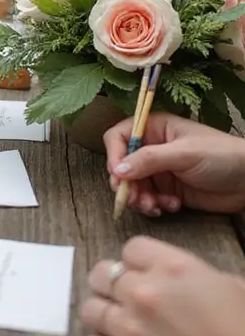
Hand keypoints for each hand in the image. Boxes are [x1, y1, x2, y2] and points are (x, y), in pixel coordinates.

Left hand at [82, 237, 244, 335]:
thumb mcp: (230, 286)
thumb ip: (197, 276)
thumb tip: (187, 281)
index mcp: (172, 268)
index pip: (131, 249)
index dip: (135, 262)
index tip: (141, 274)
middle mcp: (144, 291)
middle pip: (102, 274)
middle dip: (109, 284)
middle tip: (121, 298)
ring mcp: (130, 327)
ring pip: (91, 309)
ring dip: (101, 314)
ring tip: (114, 325)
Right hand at [105, 112, 244, 216]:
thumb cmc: (221, 155)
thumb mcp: (184, 154)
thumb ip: (149, 160)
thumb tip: (118, 170)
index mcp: (155, 128)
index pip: (119, 136)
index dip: (114, 155)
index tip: (118, 175)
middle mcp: (152, 148)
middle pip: (122, 165)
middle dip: (127, 184)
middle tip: (134, 199)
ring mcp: (160, 170)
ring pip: (133, 185)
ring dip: (140, 198)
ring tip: (156, 206)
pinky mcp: (168, 190)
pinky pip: (149, 199)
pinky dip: (155, 205)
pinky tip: (173, 206)